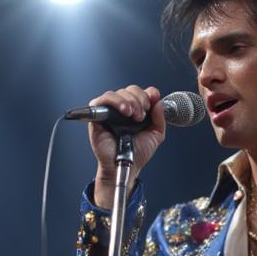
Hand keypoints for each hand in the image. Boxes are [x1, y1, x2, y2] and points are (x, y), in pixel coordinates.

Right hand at [88, 85, 167, 206]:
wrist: (127, 166)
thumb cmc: (137, 153)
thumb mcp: (156, 135)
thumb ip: (159, 118)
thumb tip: (158, 101)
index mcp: (136, 111)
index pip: (141, 92)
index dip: (148, 94)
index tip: (152, 102)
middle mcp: (123, 110)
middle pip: (130, 89)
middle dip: (140, 99)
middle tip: (142, 115)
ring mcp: (110, 112)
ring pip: (118, 92)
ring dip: (130, 101)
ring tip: (134, 116)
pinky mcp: (97, 116)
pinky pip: (102, 99)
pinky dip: (115, 101)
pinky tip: (124, 112)